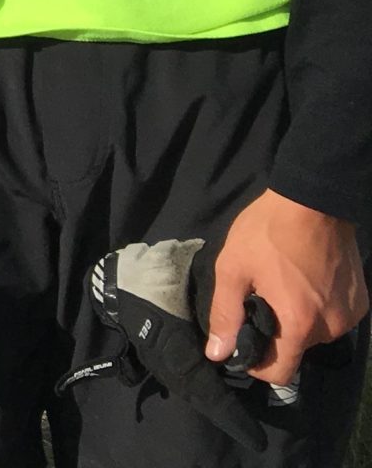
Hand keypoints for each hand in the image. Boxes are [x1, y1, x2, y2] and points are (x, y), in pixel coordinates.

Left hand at [206, 189, 366, 387]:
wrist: (313, 201)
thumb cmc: (268, 232)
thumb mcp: (234, 268)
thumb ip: (225, 314)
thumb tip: (218, 354)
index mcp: (298, 324)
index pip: (281, 373)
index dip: (258, 366)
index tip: (245, 347)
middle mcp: (330, 328)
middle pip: (297, 349)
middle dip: (277, 333)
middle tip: (261, 300)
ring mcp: (350, 316)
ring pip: (316, 333)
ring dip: (298, 319)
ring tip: (283, 287)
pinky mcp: (361, 302)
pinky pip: (334, 317)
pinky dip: (318, 308)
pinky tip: (306, 282)